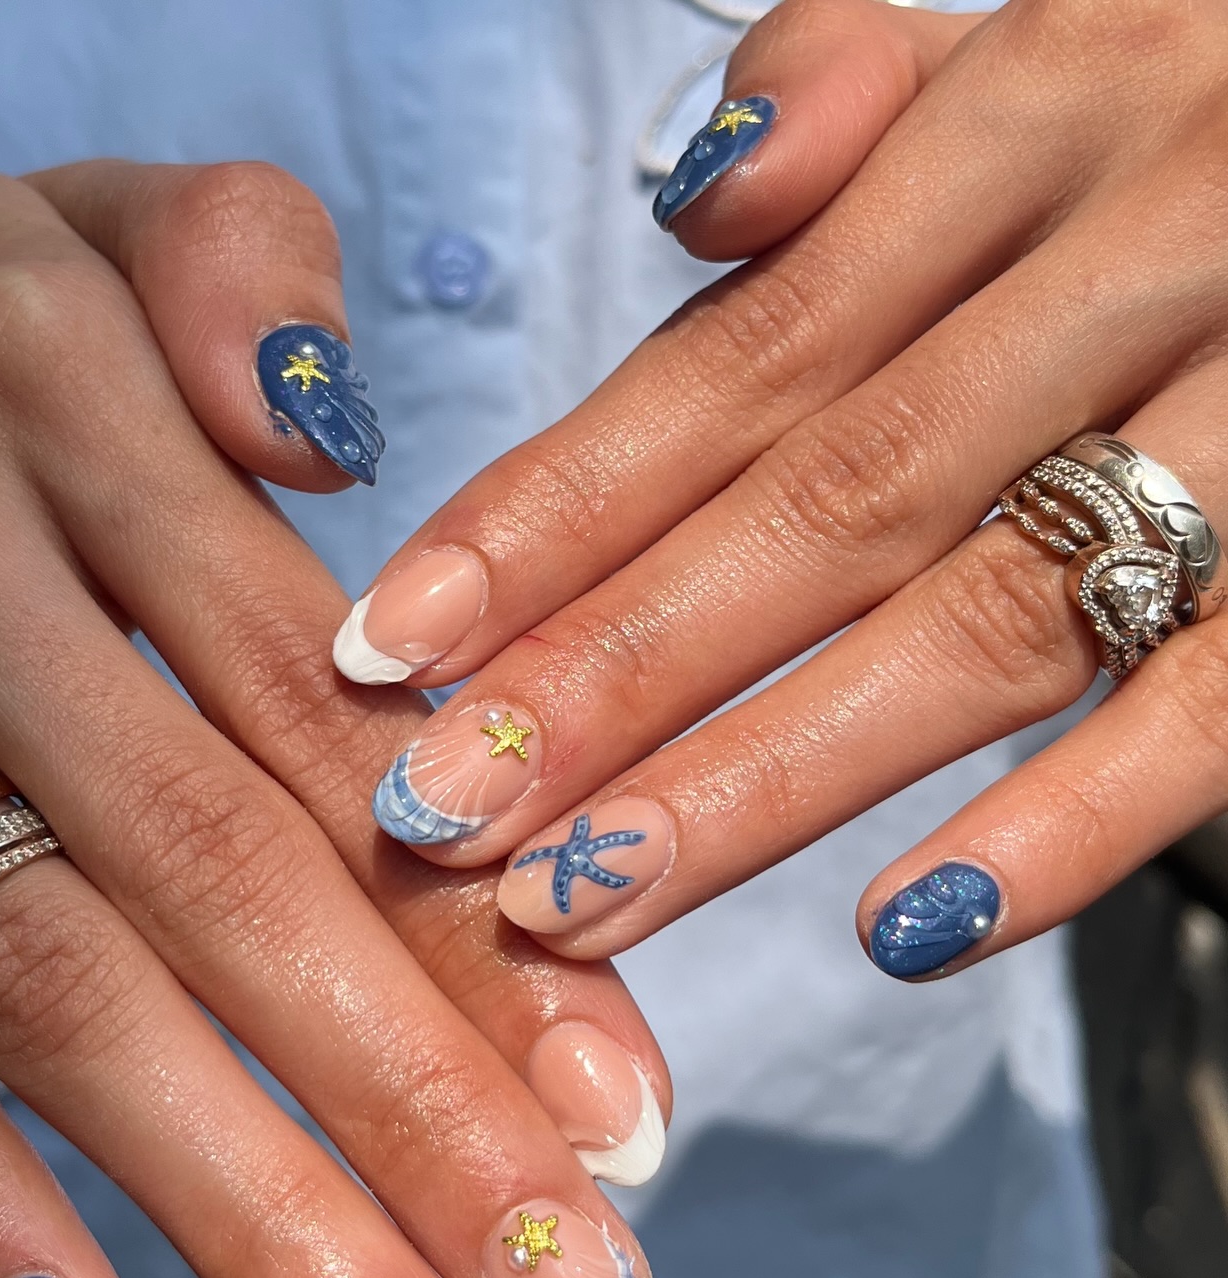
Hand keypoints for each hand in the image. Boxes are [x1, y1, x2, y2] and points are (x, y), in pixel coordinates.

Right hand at [0, 160, 667, 1277]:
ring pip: (46, 988)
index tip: (625, 1126)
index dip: (486, 925)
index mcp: (61, 388)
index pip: (331, 709)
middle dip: (415, 1122)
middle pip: (219, 876)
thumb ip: (238, 286)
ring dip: (239, 1213)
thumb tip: (349, 460)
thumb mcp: (75, 235)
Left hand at [340, 0, 1227, 989]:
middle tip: (434, 818)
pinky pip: (1220, 702)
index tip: (391, 648)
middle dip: (610, 673)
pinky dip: (1073, 821)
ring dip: (768, 773)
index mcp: (1034, 120)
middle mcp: (1140, 247)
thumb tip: (695, 195)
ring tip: (587, 901)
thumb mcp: (1075, 25)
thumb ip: (867, 92)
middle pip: (820, 500)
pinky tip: (907, 929)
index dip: (548, 513)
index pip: (735, 360)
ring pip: (982, 612)